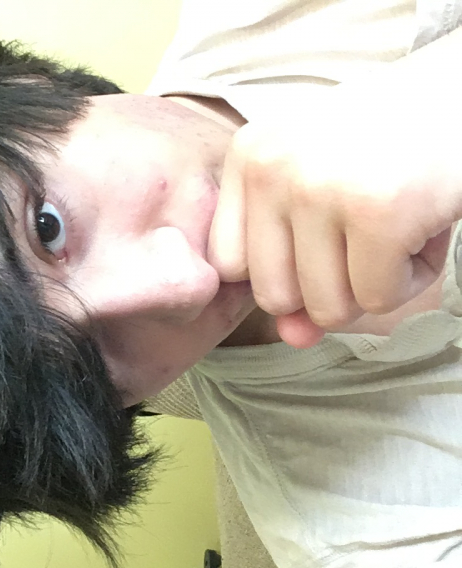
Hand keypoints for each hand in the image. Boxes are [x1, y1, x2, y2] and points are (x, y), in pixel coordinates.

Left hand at [207, 89, 460, 348]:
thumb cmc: (390, 147)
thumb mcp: (324, 195)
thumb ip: (296, 270)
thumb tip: (294, 339)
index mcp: (248, 157)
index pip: (228, 264)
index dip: (275, 272)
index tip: (315, 245)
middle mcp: (272, 169)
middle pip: (273, 296)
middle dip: (326, 286)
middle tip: (362, 237)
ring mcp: (320, 189)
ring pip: (326, 306)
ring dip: (372, 285)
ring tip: (394, 226)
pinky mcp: (378, 212)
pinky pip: (378, 299)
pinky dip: (409, 280)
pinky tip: (422, 227)